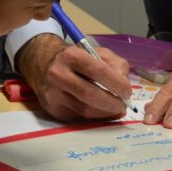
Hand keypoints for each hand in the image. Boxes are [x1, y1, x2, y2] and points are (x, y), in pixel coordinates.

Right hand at [17, 34, 131, 120]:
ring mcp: (53, 94)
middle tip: (123, 105)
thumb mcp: (97, 53)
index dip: (116, 83)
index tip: (127, 92)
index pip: (97, 71)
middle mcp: (58, 74)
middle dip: (111, 103)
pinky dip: (95, 118)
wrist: (44, 65)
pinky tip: (103, 113)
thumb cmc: (77, 59)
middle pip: (89, 94)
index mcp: (72, 56)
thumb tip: (124, 84)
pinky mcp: (52, 109)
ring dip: (105, 113)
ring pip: (84, 110)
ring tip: (117, 110)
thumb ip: (116, 64)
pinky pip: (78, 117)